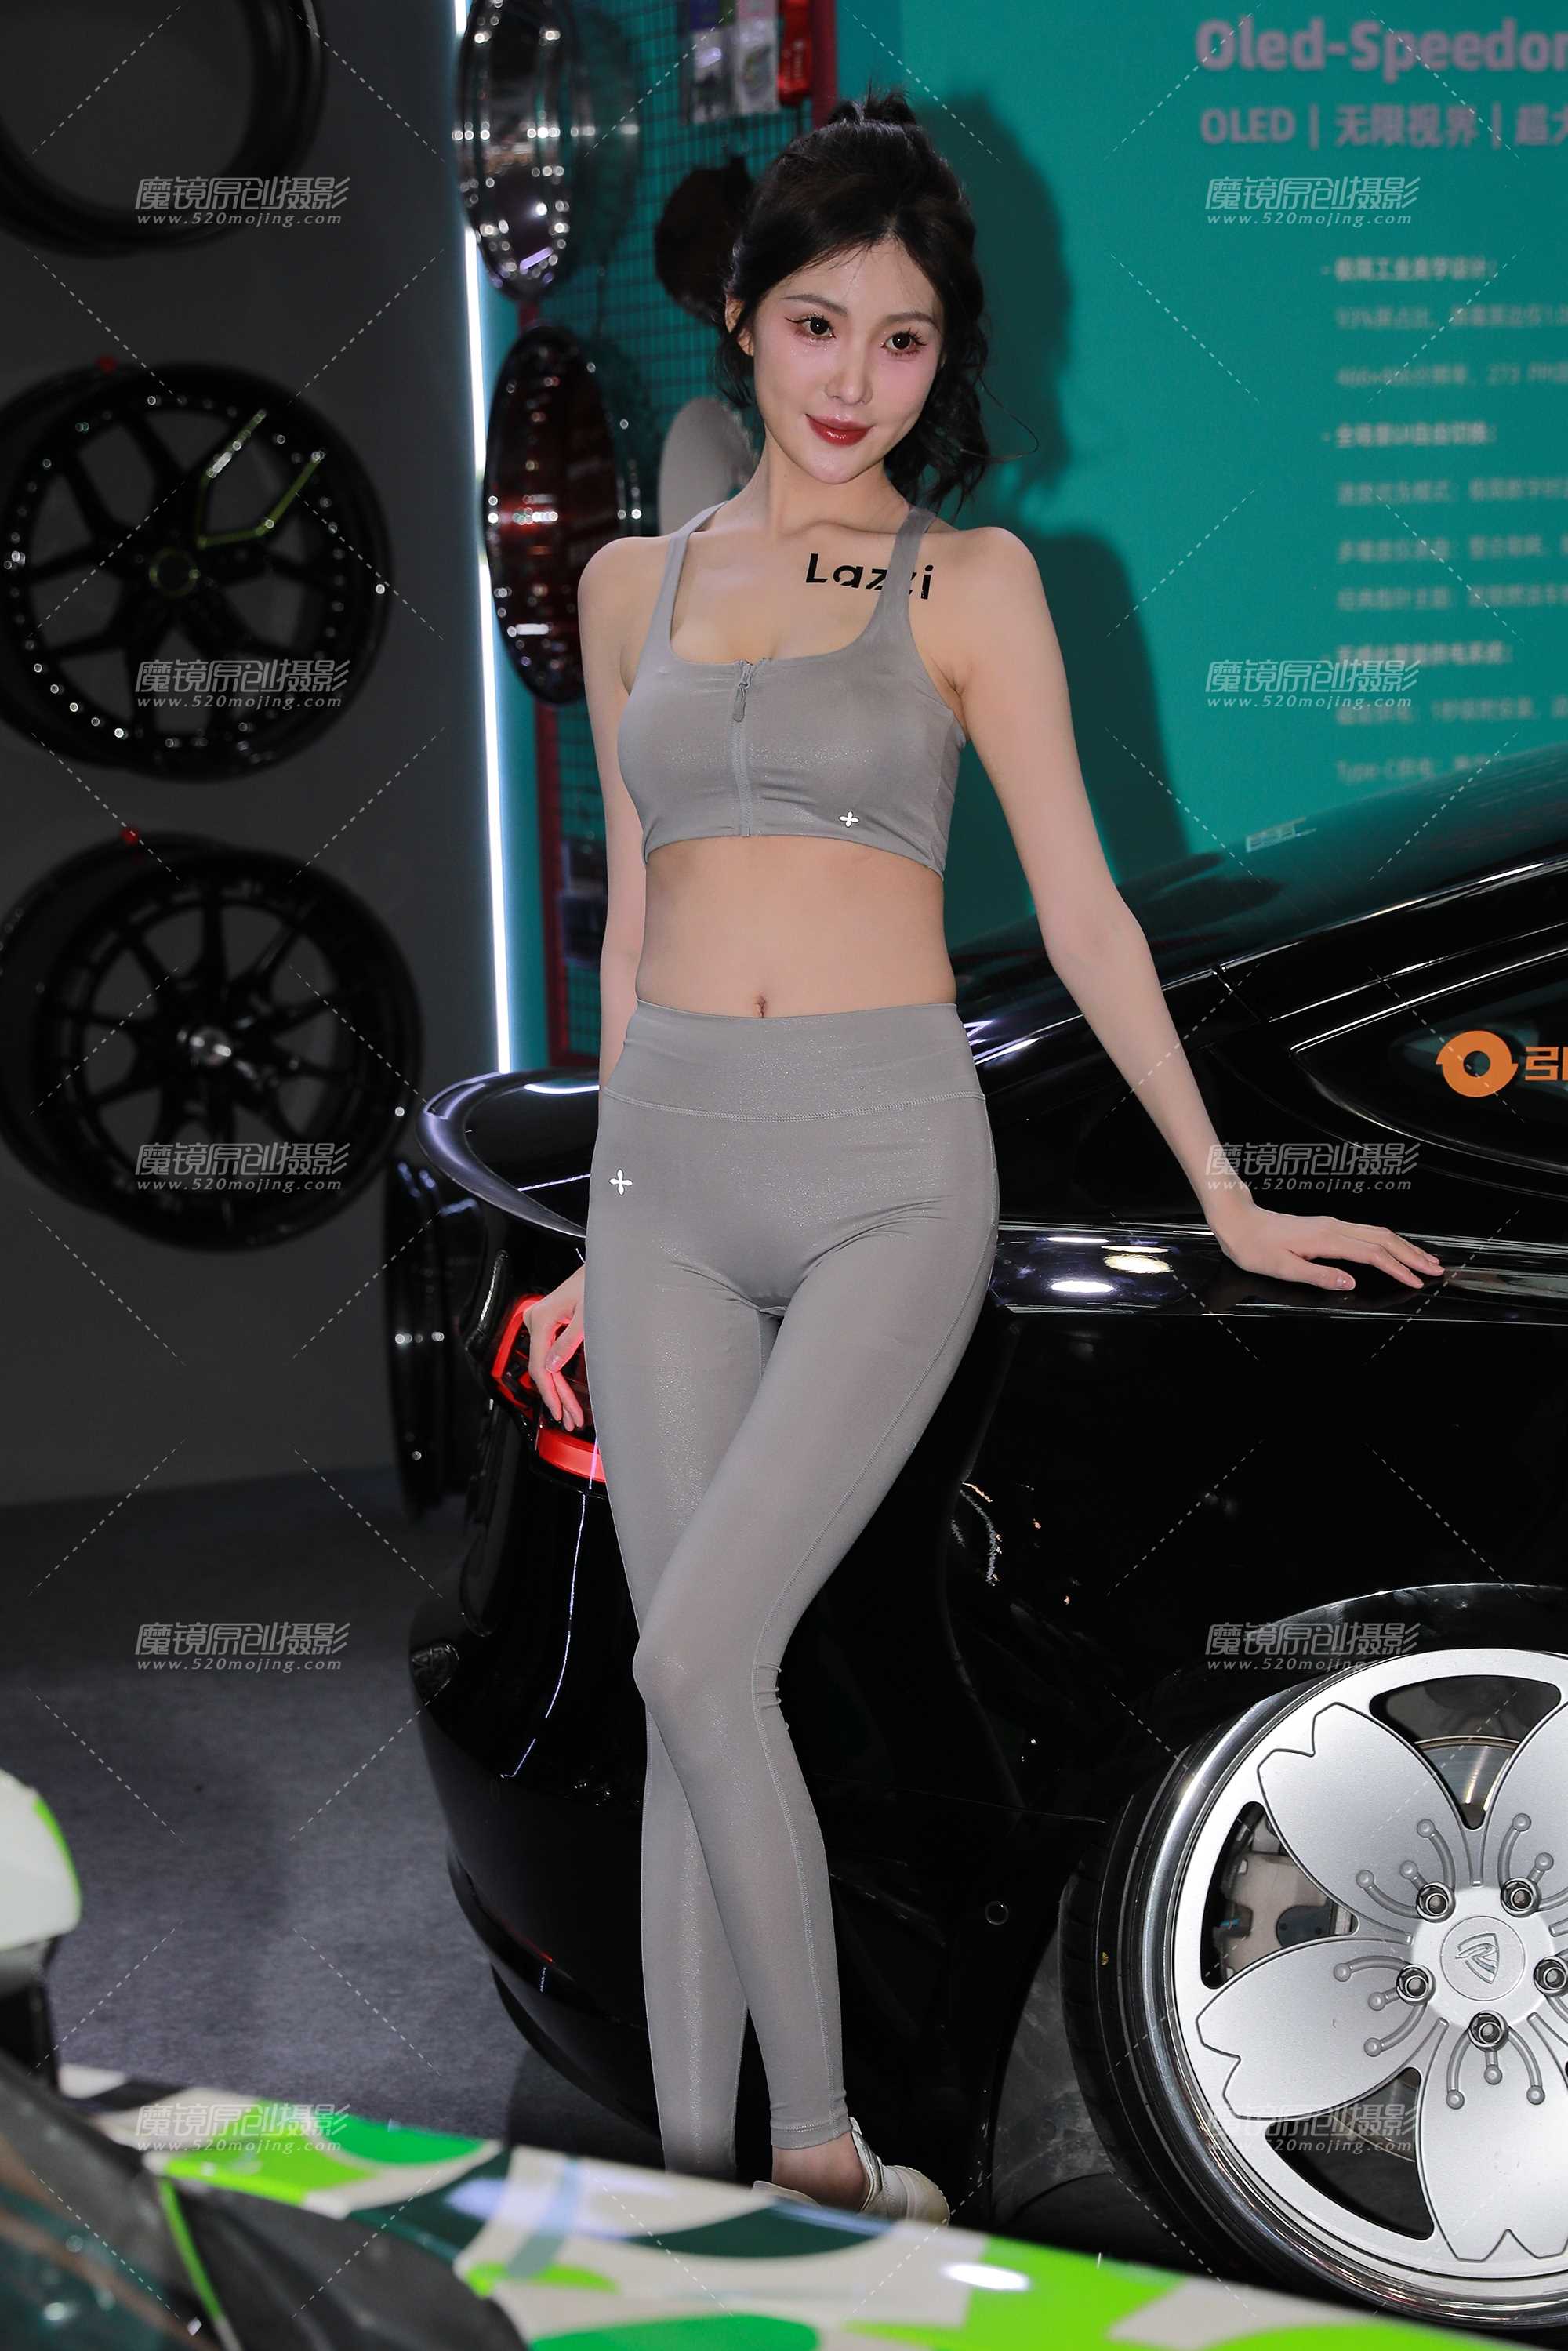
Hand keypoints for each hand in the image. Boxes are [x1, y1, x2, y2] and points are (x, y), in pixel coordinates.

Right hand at [524, 1264, 585, 1426]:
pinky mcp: (548, 1325)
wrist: (603, 1268)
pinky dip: (558, 1375)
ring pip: (546, 1365)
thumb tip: (552, 1367)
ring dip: (558, 1390)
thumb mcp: (587, 1316)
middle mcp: (535, 1321)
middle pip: (542, 1368)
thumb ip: (568, 1342)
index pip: (539, 1366)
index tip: (560, 1412)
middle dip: (557, 1397)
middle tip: (569, 1420)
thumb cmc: (597, 1284)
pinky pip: (549, 1355)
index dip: (550, 1393)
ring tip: (570, 1414)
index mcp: (541, 1319)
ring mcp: (540, 1323)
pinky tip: (564, 1394)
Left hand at [1210, 1204, 1442, 1292]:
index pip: (1373, 1254)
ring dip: (1404, 1246)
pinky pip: (1367, 1232)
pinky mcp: (1329, 1226)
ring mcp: (1333, 1224)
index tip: (1417, 1281)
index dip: (1398, 1268)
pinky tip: (1395, 1249)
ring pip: (1378, 1232)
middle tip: (1436, 1269)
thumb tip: (1352, 1282)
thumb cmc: (1254, 1247)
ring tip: (1425, 1260)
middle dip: (1412, 1254)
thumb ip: (1320, 1275)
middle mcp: (1335, 1227)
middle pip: (1384, 1238)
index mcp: (1327, 1238)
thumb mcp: (1282, 1268)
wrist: (1237, 1221)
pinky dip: (1388, 1241)